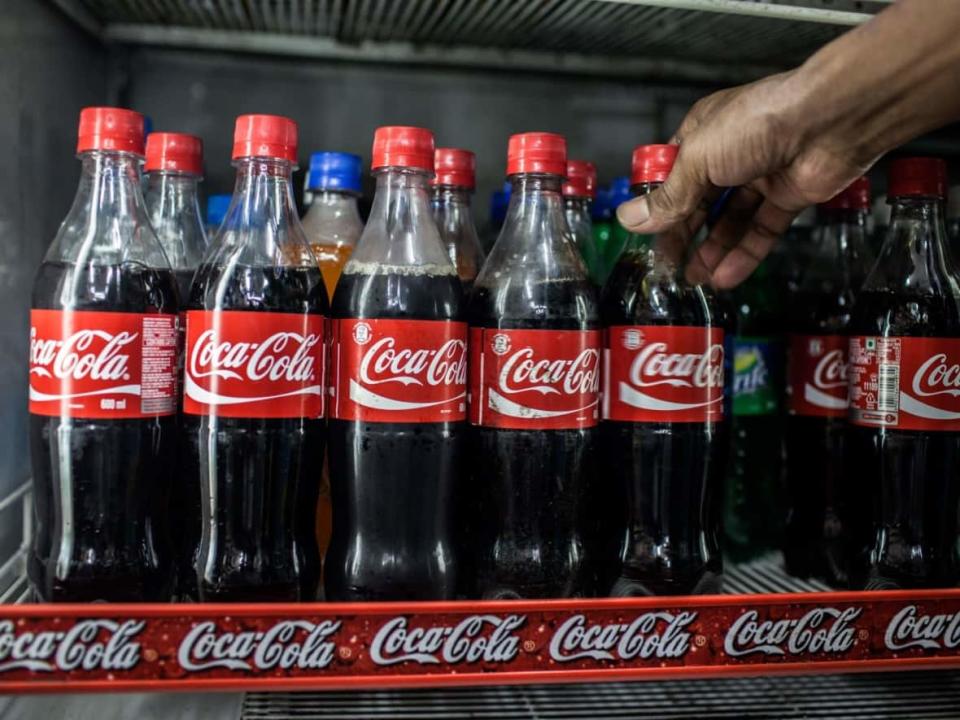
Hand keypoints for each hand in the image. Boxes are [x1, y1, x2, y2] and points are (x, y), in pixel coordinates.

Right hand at [616, 70, 871, 288]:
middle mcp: (730, 153)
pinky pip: (761, 230)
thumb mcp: (698, 160)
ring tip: (694, 279)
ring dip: (713, 250)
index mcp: (703, 134)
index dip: (659, 205)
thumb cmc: (758, 123)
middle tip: (668, 265)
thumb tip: (629, 220)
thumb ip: (668, 197)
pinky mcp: (789, 196)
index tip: (646, 235)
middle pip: (700, 202)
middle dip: (683, 235)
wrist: (830, 119)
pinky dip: (745, 254)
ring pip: (731, 220)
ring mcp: (761, 175)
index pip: (672, 176)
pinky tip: (726, 276)